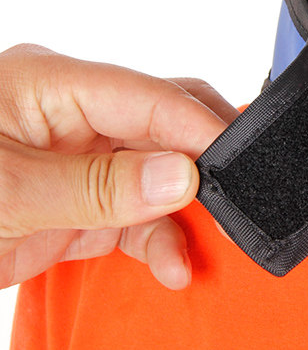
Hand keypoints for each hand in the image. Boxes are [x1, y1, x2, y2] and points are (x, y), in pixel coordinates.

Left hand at [0, 44, 235, 290]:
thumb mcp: (5, 193)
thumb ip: (95, 186)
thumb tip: (179, 175)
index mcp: (54, 85)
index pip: (147, 96)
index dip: (199, 126)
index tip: (242, 160)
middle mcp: (78, 115)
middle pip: (167, 121)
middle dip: (206, 160)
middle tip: (239, 199)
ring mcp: (84, 160)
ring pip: (163, 173)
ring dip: (188, 211)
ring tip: (209, 245)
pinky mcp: (84, 203)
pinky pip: (140, 215)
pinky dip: (162, 240)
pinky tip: (173, 264)